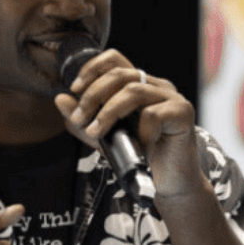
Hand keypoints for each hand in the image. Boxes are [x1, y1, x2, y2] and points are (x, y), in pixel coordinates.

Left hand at [53, 49, 208, 200]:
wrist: (170, 184)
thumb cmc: (142, 157)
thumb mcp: (105, 137)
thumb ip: (84, 119)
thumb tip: (60, 100)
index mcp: (140, 85)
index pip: (114, 60)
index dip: (92, 68)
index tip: (75, 90)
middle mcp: (157, 86)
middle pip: (120, 74)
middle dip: (93, 95)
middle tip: (81, 118)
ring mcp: (172, 98)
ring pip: (134, 91)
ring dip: (108, 112)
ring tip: (98, 132)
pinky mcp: (183, 113)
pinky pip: (153, 114)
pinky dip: (140, 131)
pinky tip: (139, 146)